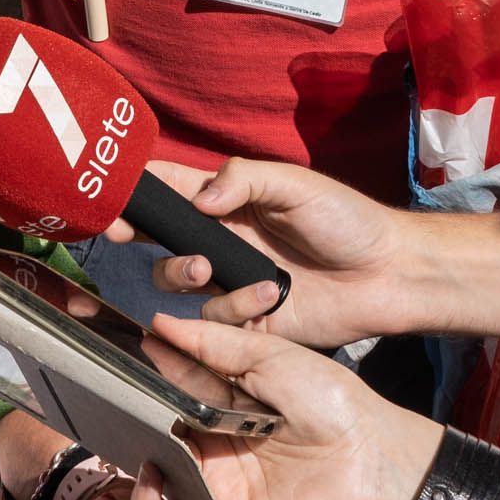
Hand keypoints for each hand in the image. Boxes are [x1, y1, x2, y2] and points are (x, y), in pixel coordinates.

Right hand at [128, 316, 441, 499]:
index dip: (142, 373)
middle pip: (152, 430)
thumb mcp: (269, 355)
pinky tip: (154, 478)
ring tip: (135, 441)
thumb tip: (157, 323)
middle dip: (128, 418)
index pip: (167, 385)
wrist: (371, 457)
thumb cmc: (329, 398)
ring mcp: (213, 481)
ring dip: (133, 461)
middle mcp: (212, 438)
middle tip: (110, 401)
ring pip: (152, 476)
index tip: (115, 357)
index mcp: (222, 398)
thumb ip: (212, 342)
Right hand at [135, 159, 414, 344]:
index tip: (112, 195)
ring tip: (206, 267)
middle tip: (123, 234)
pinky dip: (230, 306)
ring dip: (178, 271)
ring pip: (175, 279)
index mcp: (231, 199)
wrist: (386, 275)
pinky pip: (213, 318)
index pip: (172, 187)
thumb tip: (198, 200)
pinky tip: (267, 294)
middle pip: (160, 235)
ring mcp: (232, 279)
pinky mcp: (246, 320)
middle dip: (135, 233)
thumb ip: (245, 180)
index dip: (137, 189)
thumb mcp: (297, 185)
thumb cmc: (347, 220)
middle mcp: (223, 238)